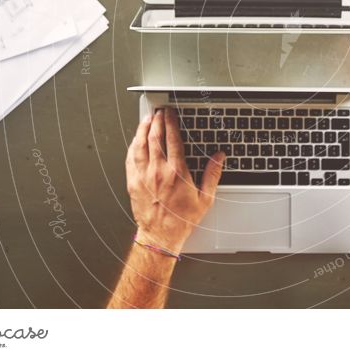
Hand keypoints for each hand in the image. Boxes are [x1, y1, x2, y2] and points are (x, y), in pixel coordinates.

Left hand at [125, 108, 223, 252]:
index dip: (171, 122)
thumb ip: (213, 174)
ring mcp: (143, 176)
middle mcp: (158, 171)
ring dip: (143, 129)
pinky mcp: (133, 182)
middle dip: (157, 121)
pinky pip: (130, 158)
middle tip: (159, 112)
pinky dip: (133, 145)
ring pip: (140, 145)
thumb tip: (219, 157)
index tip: (171, 114)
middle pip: (155, 137)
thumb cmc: (181, 220)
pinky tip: (135, 140)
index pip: (173, 139)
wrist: (160, 236)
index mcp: (176, 172)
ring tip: (147, 120)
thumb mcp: (205, 198)